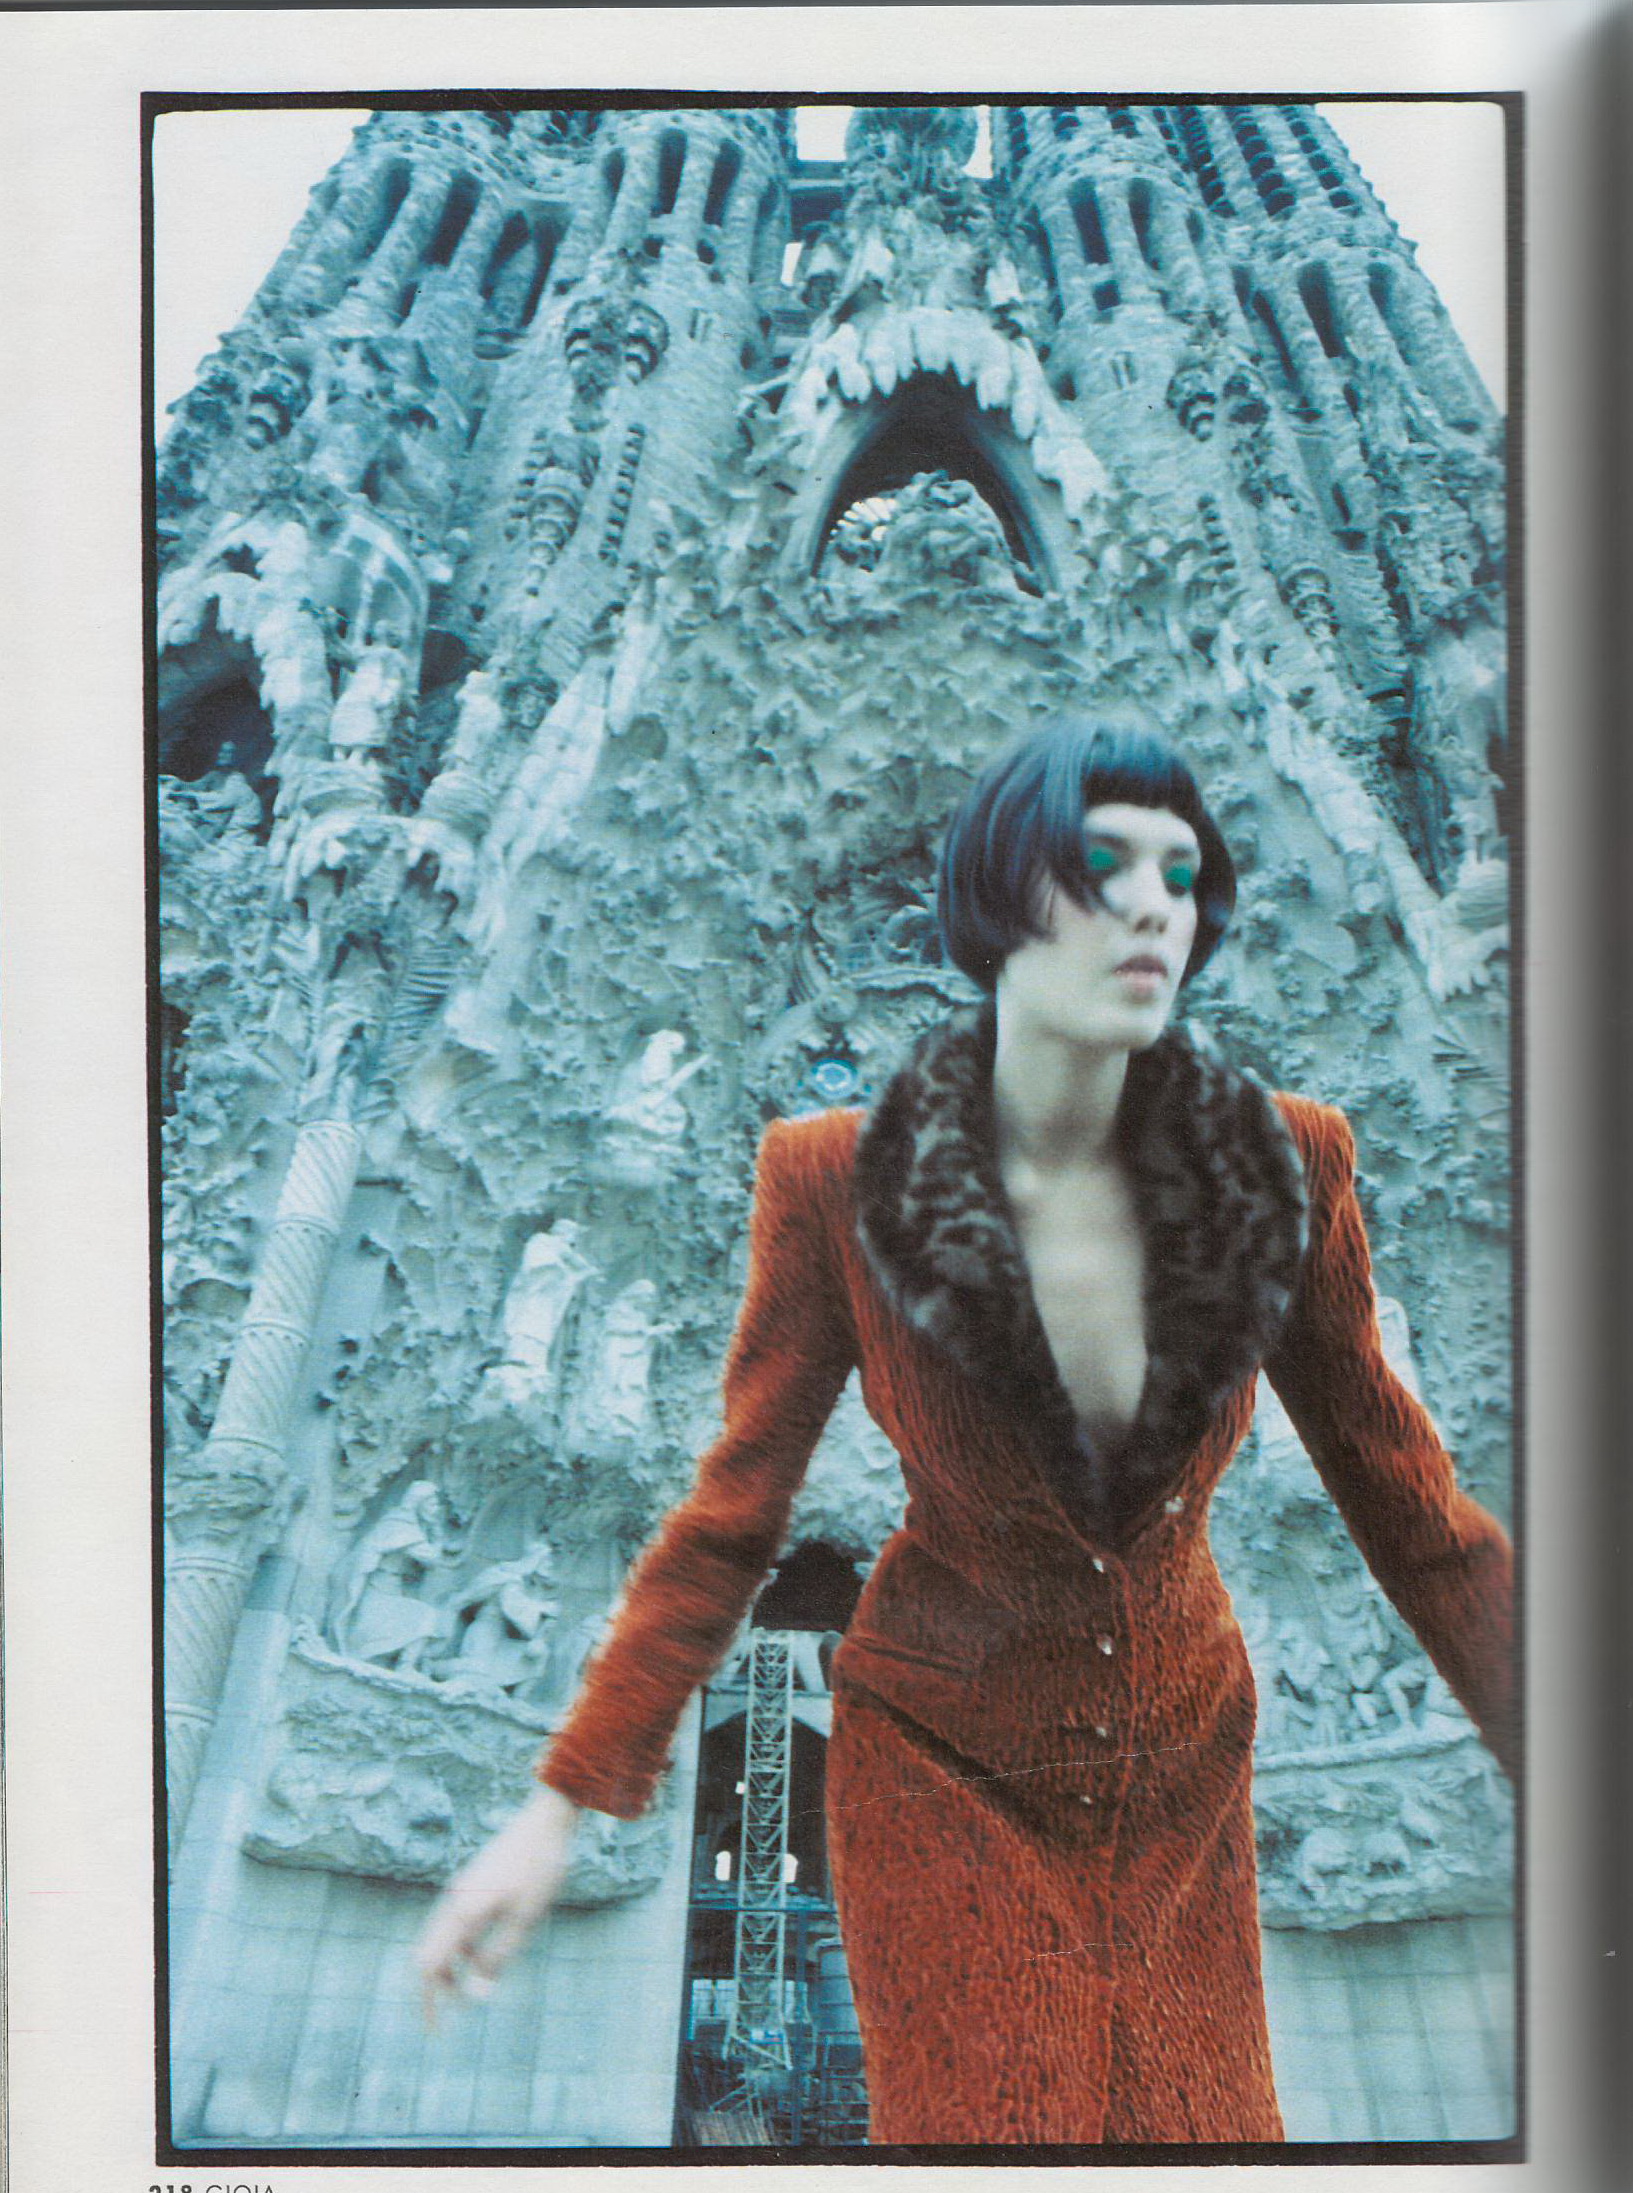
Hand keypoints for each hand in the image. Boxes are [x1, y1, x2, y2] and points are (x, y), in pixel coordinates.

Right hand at [415, 1784, 579, 2027]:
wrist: (547, 1821)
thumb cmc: (539, 1871)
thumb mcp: (523, 1920)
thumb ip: (497, 1959)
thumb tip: (475, 1998)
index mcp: (462, 1913)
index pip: (429, 1966)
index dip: (428, 2001)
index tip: (434, 2031)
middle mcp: (454, 1901)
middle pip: (431, 1953)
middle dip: (439, 1987)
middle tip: (453, 2017)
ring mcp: (463, 1890)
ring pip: (445, 1938)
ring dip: (453, 1967)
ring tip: (473, 1990)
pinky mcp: (475, 1883)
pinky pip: (459, 1924)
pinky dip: (464, 1947)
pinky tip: (484, 1957)